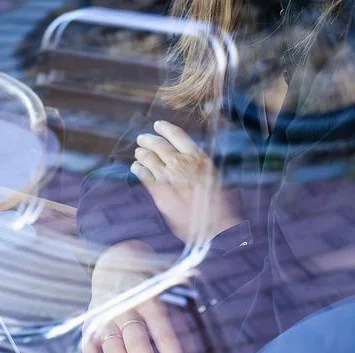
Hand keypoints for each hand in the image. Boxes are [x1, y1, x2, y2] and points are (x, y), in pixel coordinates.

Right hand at [81, 240, 199, 352]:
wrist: (116, 262)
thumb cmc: (150, 289)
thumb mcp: (170, 303)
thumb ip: (182, 335)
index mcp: (150, 298)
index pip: (165, 335)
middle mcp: (125, 306)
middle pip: (137, 344)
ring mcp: (104, 315)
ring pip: (113, 351)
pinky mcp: (89, 324)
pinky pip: (88, 352)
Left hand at [131, 120, 240, 244]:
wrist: (214, 225)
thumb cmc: (219, 205)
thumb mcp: (214, 178)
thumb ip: (198, 166)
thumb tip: (190, 160)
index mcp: (197, 157)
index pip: (177, 134)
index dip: (164, 128)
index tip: (158, 125)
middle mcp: (180, 163)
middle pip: (158, 144)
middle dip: (148, 140)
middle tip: (142, 139)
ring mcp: (168, 176)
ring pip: (148, 158)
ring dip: (142, 154)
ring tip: (138, 154)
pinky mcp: (158, 192)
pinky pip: (143, 175)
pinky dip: (137, 169)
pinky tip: (135, 168)